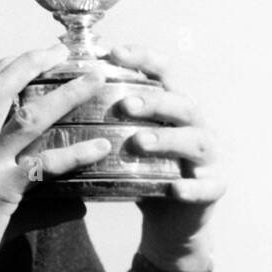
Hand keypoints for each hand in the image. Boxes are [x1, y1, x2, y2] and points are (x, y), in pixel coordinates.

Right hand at [0, 46, 110, 271]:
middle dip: (33, 61)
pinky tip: (99, 148)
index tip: (36, 52)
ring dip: (64, 95)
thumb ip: (31, 201)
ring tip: (93, 81)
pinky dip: (74, 154)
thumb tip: (75, 204)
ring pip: (27, 118)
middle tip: (65, 49)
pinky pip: (42, 166)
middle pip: (0, 88)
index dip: (9, 66)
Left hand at [108, 44, 225, 271]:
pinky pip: (207, 186)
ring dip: (168, 139)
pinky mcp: (215, 187)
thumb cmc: (144, 171)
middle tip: (126, 104)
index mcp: (173, 107)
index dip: (142, 59)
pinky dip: (191, 187)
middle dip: (155, 101)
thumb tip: (56, 96)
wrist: (173, 219)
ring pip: (197, 141)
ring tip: (140, 141)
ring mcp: (209, 156)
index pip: (163, 73)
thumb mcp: (126, 140)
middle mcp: (196, 124)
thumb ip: (106, 118)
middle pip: (181, 104)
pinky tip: (175, 189)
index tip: (114, 52)